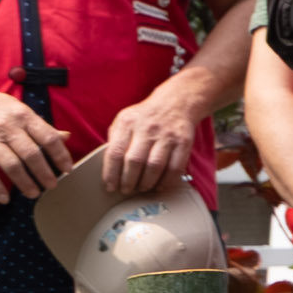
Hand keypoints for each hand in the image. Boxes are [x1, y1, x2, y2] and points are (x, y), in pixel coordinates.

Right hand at [0, 76, 72, 205]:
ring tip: (34, 193)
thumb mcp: (17, 108)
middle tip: (52, 185)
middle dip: (45, 173)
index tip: (67, 168)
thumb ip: (40, 125)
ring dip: (25, 182)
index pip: (48, 137)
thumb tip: (65, 136)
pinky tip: (4, 198)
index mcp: (22, 116)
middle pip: (32, 154)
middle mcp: (7, 128)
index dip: (60, 154)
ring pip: (11, 165)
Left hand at [93, 81, 209, 201]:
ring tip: (141, 188)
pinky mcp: (183, 142)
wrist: (177, 102)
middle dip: (128, 181)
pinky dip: (166, 181)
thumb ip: (116, 139)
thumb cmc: (146, 116)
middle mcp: (147, 128)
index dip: (111, 173)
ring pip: (154, 166)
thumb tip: (109, 167)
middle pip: (135, 161)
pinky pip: (175, 167)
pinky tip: (159, 185)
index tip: (110, 186)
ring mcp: (167, 135)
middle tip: (126, 190)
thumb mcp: (125, 119)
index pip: (115, 152)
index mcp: (127, 122)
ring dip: (146, 183)